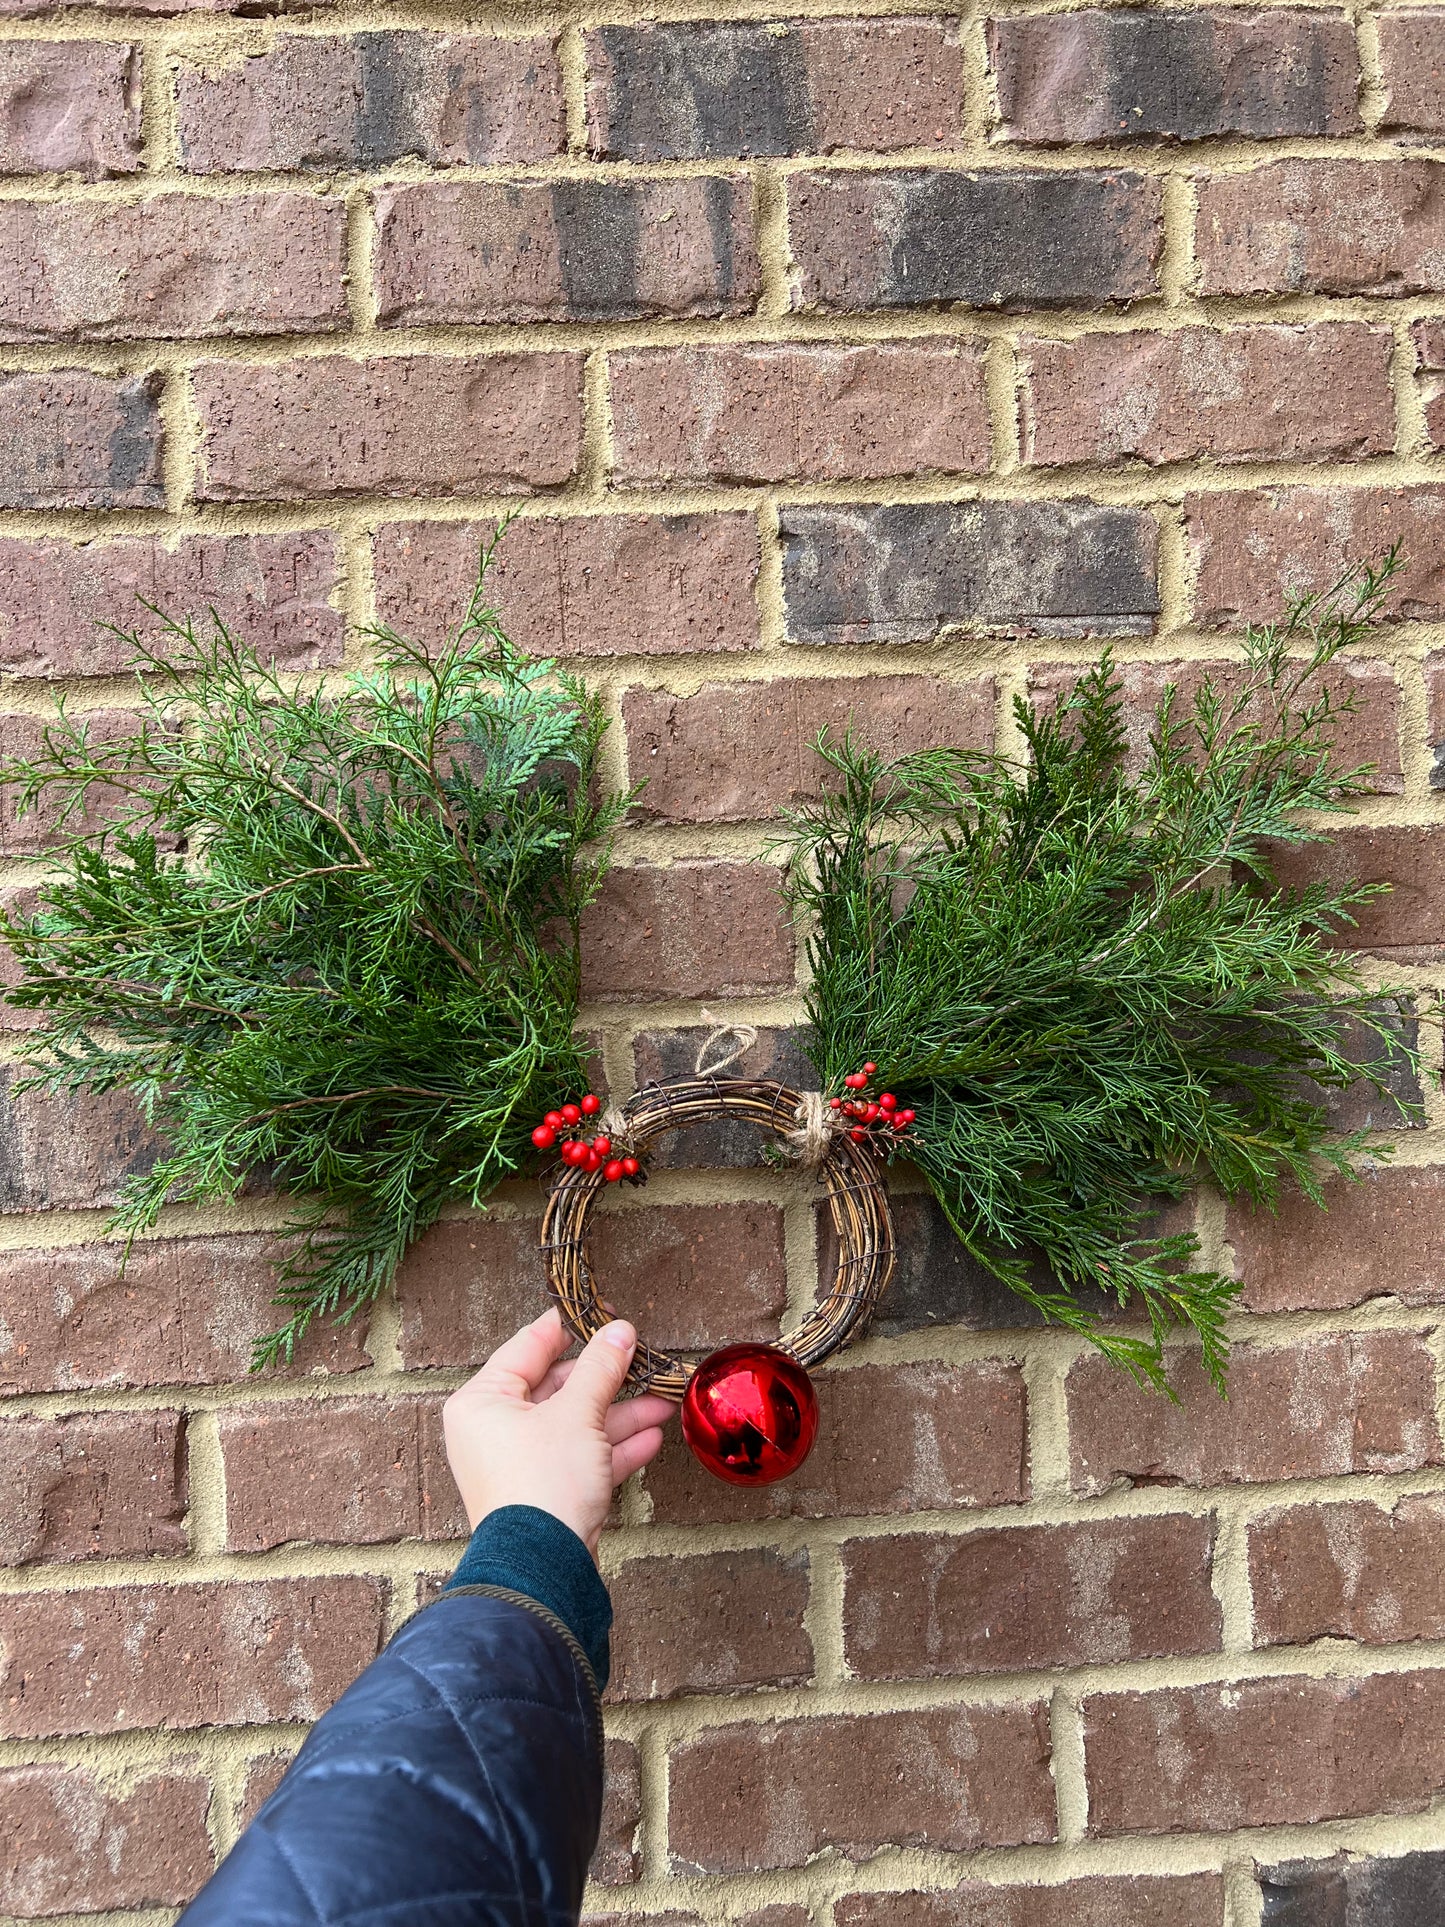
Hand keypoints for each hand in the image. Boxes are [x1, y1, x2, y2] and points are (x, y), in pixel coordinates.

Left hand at [442, 1308, 674, 1556]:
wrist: (543, 1569)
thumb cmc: (544, 1482)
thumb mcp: (577, 1413)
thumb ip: (601, 1368)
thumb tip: (620, 1330)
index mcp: (483, 1401)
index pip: (528, 1347)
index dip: (569, 1327)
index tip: (602, 1311)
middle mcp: (494, 1430)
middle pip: (557, 1388)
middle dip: (608, 1379)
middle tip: (644, 1359)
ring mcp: (520, 1464)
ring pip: (576, 1425)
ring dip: (621, 1414)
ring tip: (665, 1400)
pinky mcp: (546, 1493)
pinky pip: (581, 1458)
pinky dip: (614, 1448)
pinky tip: (654, 1437)